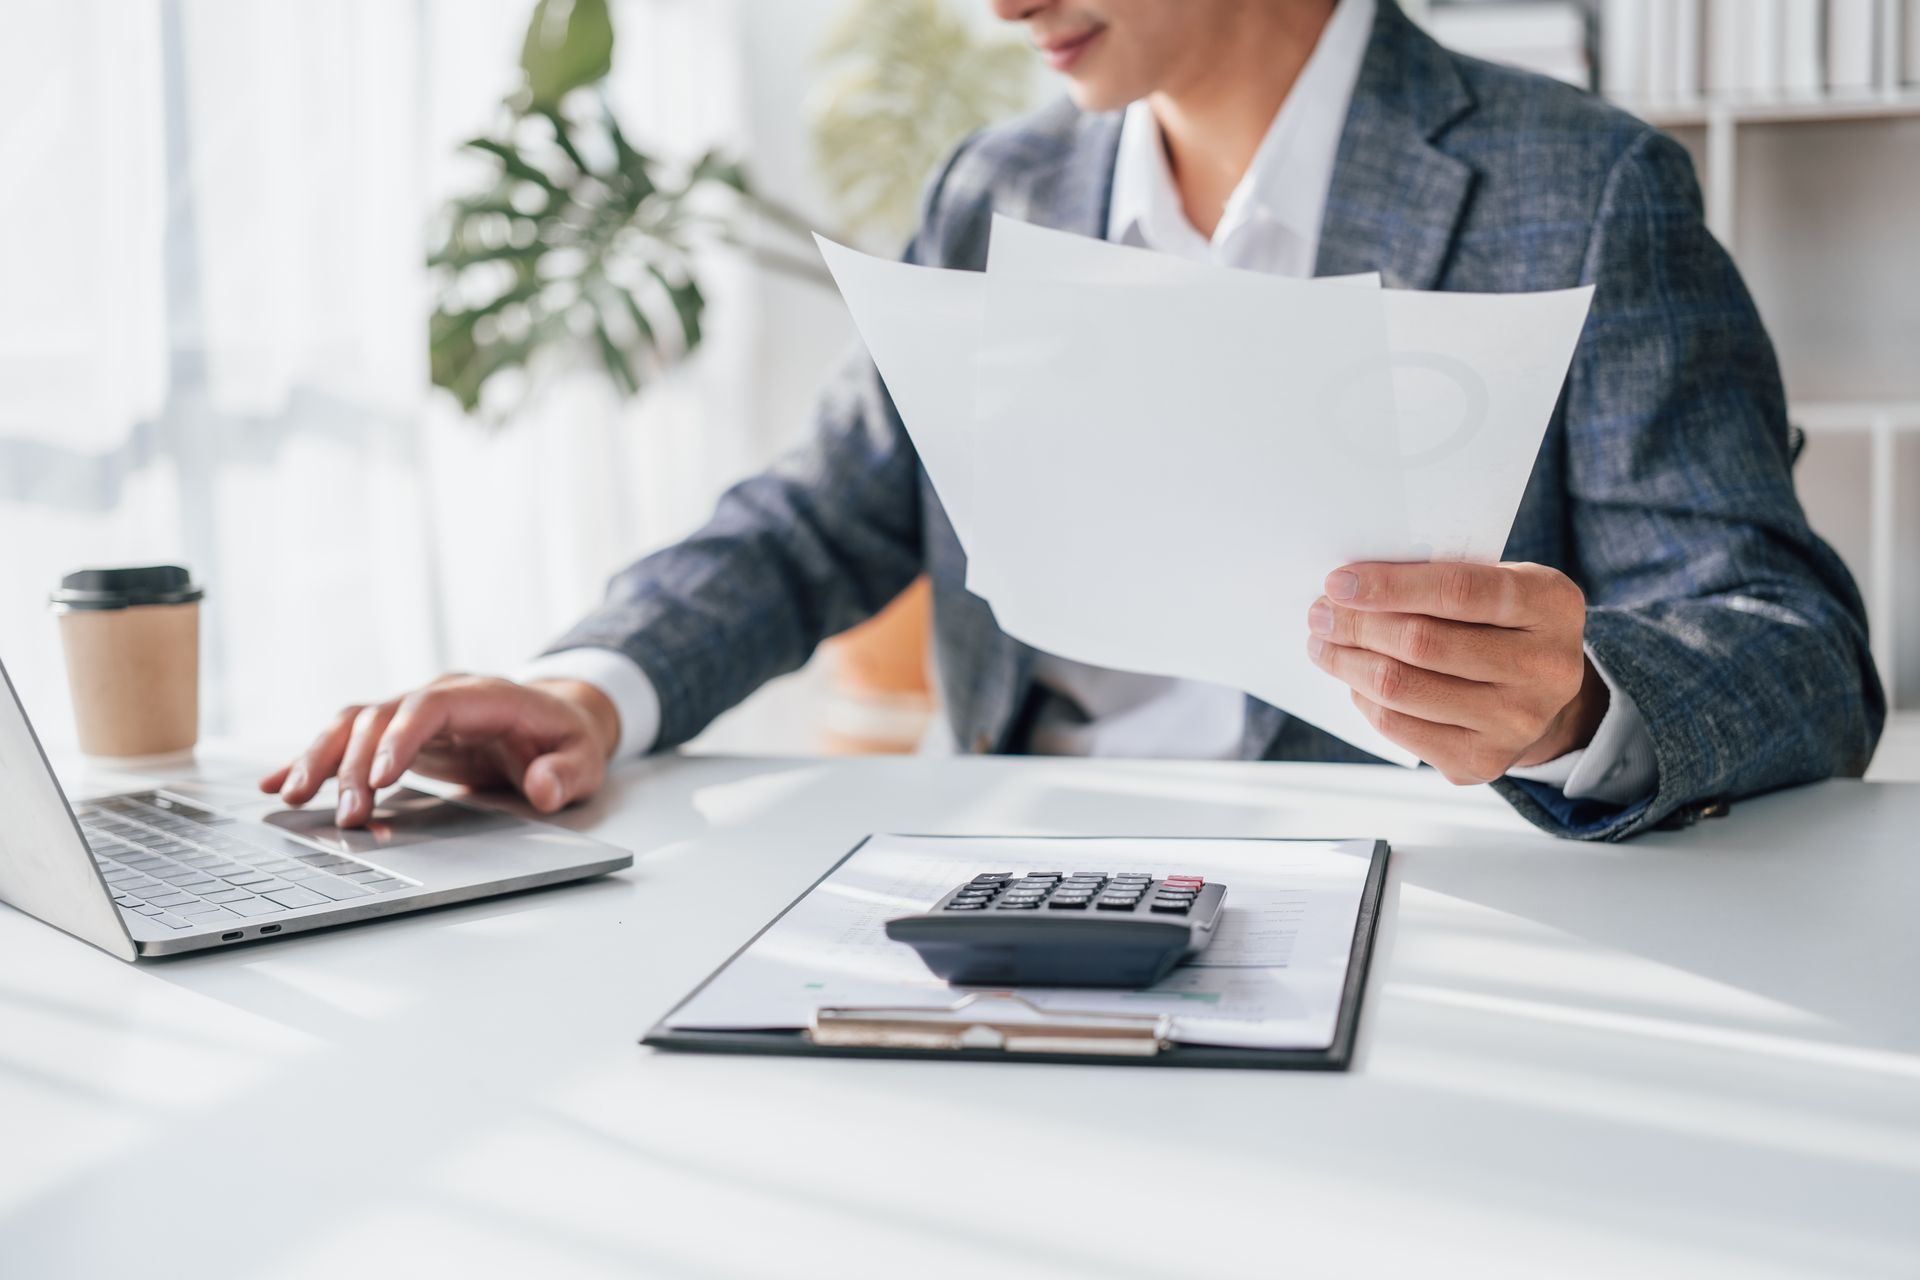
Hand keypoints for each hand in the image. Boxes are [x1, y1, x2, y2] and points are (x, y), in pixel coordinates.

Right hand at [258, 675, 621, 826]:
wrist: (555, 718)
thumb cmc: (567, 739)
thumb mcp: (586, 758)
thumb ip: (567, 772)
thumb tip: (544, 787)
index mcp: (485, 696)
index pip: (432, 705)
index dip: (402, 737)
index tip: (381, 778)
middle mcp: (439, 696)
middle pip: (383, 717)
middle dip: (358, 765)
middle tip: (346, 816)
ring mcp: (414, 712)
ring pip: (354, 724)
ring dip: (322, 758)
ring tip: (291, 796)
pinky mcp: (397, 734)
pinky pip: (348, 739)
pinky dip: (314, 759)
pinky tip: (277, 783)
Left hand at [1306, 561, 1607, 785]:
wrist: (1543, 699)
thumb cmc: (1503, 626)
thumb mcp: (1496, 585)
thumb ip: (1440, 579)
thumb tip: (1349, 588)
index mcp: (1551, 605)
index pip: (1459, 591)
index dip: (1391, 586)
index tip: (1339, 582)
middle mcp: (1545, 668)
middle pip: (1422, 643)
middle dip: (1356, 625)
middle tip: (1320, 613)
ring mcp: (1517, 722)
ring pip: (1401, 688)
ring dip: (1348, 662)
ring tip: (1324, 644)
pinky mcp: (1482, 762)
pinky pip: (1398, 726)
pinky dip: (1364, 698)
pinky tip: (1356, 679)